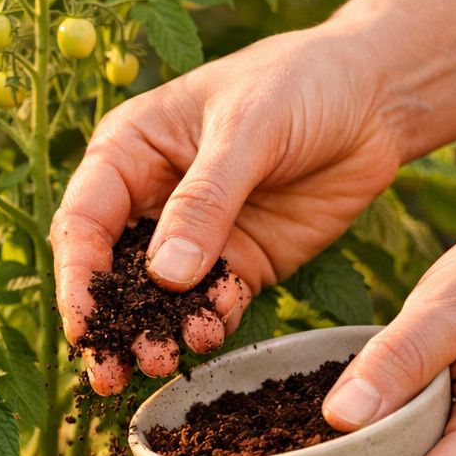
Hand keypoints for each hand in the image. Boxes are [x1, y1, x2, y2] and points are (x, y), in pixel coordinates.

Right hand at [50, 27, 404, 393]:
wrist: (379, 96)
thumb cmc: (300, 82)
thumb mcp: (249, 127)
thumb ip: (205, 200)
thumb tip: (164, 275)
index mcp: (128, 154)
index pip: (83, 223)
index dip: (77, 277)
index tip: (85, 325)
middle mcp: (149, 201)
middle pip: (110, 274)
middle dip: (109, 325)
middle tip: (112, 372)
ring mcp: (195, 238)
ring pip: (158, 301)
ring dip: (156, 334)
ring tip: (164, 361)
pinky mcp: (239, 265)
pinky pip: (213, 306)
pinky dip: (210, 324)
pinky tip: (214, 330)